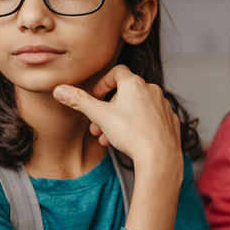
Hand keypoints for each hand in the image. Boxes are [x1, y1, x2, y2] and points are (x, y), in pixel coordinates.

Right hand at [53, 64, 181, 169]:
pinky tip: (130, 140)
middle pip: (125, 93)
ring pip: (137, 108)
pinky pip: (151, 118)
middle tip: (97, 125)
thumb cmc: (131, 134)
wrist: (160, 157)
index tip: (96, 96)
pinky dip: (138, 125)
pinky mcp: (170, 120)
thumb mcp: (100, 116)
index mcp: (134, 84)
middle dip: (108, 109)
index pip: (117, 72)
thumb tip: (59, 89)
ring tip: (108, 137)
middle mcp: (151, 90)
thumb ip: (79, 101)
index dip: (103, 82)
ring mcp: (163, 105)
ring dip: (120, 120)